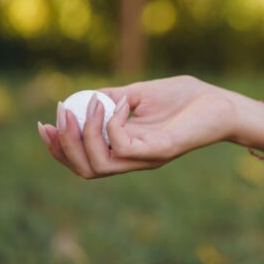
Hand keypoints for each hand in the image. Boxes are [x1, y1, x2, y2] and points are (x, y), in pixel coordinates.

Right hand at [37, 75, 236, 178]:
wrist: (219, 102)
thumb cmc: (184, 98)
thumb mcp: (140, 94)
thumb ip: (112, 98)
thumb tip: (82, 97)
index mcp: (126, 149)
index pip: (84, 161)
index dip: (60, 148)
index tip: (44, 125)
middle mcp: (133, 159)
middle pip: (85, 170)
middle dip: (64, 146)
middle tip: (59, 116)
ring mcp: (146, 157)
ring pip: (99, 166)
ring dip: (84, 136)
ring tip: (87, 106)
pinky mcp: (161, 150)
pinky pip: (123, 146)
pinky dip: (113, 123)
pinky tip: (122, 102)